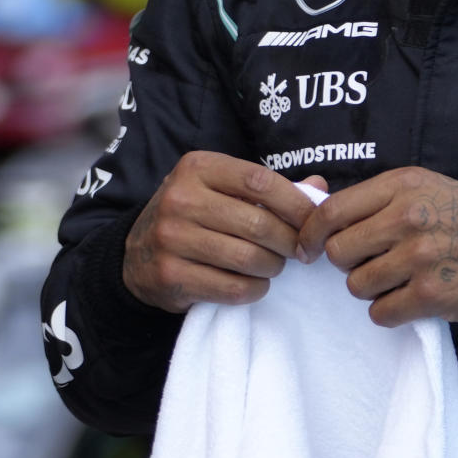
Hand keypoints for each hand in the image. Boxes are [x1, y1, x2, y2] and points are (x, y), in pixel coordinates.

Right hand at [123, 151, 327, 311]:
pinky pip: (233, 289)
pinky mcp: (171, 275)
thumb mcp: (223, 189)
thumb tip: (321, 188)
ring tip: (275, 265)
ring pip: (249, 259)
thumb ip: (270, 188)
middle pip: (259, 224)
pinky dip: (255, 289)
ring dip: (274, 267)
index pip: (261, 181)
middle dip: (290, 241)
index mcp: (198, 167)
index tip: (314, 221)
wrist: (136, 255)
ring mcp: (171, 238)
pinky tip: (255, 283)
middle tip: (300, 251)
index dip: (297, 204)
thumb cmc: (195, 216)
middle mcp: (180, 198)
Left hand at [296, 166, 457, 327]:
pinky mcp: (431, 296)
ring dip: (372, 290)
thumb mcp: (432, 189)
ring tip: (401, 281)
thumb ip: (384, 200)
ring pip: (357, 286)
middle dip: (349, 264)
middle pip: (338, 252)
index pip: (332, 211)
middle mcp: (408, 217)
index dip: (310, 234)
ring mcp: (419, 258)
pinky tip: (412, 301)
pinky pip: (381, 313)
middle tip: (374, 265)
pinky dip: (391, 312)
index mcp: (404, 186)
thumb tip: (326, 220)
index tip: (308, 249)